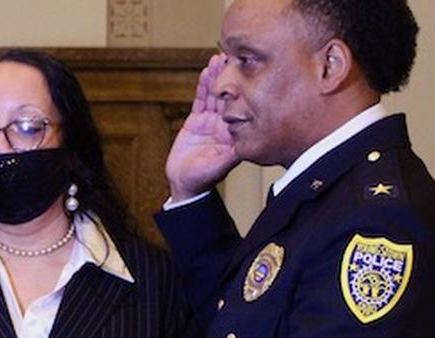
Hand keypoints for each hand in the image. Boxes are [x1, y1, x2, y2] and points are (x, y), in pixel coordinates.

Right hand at [165, 53, 238, 200]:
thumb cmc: (203, 178)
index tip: (250, 72)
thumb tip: (246, 141)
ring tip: (220, 59)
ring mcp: (211, 121)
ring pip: (215, 94)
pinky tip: (206, 72)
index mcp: (236, 132)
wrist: (184, 183)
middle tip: (235, 57)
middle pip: (230, 95)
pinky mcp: (196, 120)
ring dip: (217, 77)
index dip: (245, 89)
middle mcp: (226, 124)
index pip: (243, 106)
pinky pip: (200, 100)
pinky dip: (203, 86)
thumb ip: (232, 152)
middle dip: (231, 76)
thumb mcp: (221, 165)